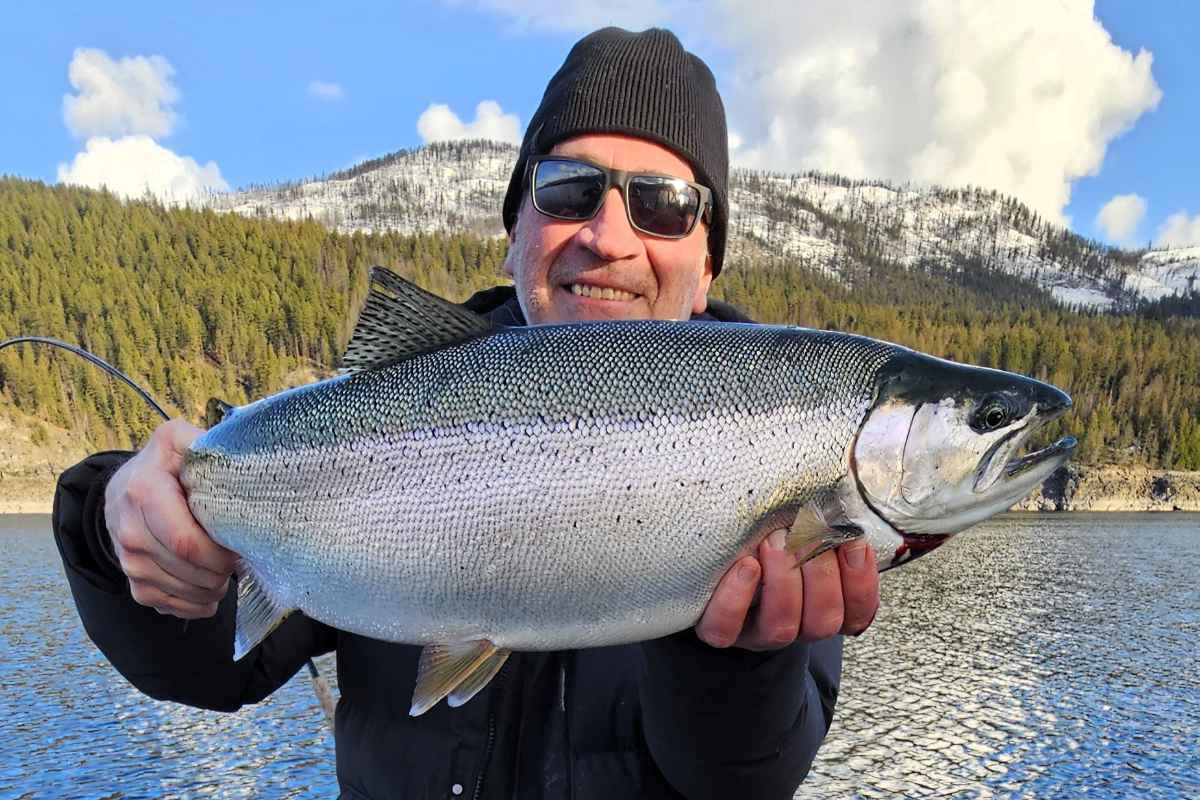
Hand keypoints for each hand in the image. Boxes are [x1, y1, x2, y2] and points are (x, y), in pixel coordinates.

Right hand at [104, 419, 238, 618]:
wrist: (123, 491)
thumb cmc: (163, 465)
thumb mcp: (178, 440)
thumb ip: (203, 443)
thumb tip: (238, 454)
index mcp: (144, 493)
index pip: (186, 541)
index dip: (220, 552)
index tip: (240, 546)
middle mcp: (130, 531)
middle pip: (189, 569)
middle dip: (222, 570)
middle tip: (238, 557)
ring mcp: (129, 562)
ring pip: (183, 591)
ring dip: (214, 588)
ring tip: (226, 570)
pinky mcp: (134, 584)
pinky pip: (171, 606)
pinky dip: (198, 604)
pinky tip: (210, 589)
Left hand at [695, 530, 879, 650]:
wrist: (710, 560)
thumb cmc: (763, 536)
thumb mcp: (797, 528)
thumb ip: (821, 524)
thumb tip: (842, 498)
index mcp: (821, 605)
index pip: (857, 611)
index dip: (861, 580)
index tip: (852, 540)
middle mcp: (794, 624)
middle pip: (823, 621)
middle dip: (819, 573)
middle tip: (803, 533)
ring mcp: (753, 631)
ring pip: (781, 627)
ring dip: (783, 580)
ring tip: (773, 541)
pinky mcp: (716, 628)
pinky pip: (726, 628)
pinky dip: (737, 596)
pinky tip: (746, 565)